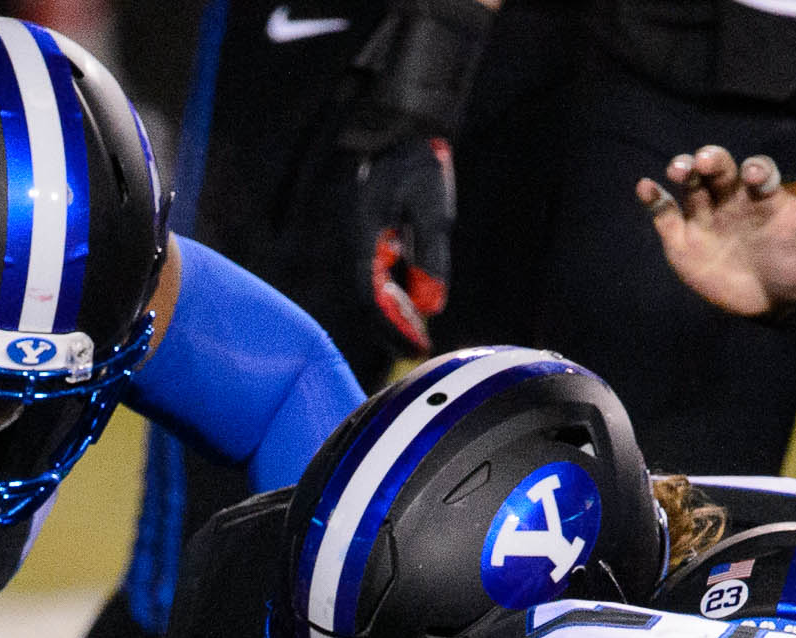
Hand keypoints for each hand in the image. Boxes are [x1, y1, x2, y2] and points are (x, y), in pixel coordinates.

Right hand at [350, 136, 453, 358]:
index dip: (394, 330)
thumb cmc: (417, 164)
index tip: (417, 347)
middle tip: (418, 350)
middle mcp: (361, 246)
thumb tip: (434, 305)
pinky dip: (397, 293)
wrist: (399, 128)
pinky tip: (414, 303)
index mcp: (367, 242)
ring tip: (418, 334)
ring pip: (376, 289)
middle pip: (372, 302)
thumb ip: (433, 257)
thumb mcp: (433, 209)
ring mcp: (367, 241)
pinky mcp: (376, 235)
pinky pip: (382, 273)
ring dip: (395, 314)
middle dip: (393, 330)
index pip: (374, 300)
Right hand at [638, 146, 795, 322]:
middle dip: (714, 161)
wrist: (773, 301)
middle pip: (721, 171)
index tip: (752, 175)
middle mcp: (734, 201)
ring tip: (678, 168)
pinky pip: (665, 215)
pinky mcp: (682, 241)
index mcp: (767, 198)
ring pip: (692, 186)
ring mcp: (707, 218)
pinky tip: (645, 187)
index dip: (756, 170)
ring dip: (684, 170)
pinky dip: (653, 199)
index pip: (760, 172)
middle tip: (706, 161)